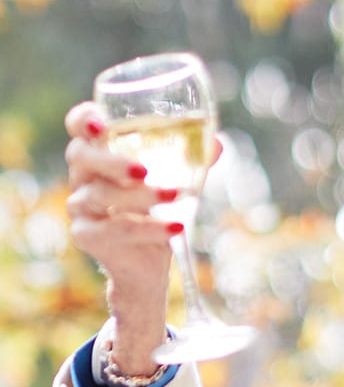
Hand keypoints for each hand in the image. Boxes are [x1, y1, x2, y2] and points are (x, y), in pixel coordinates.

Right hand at [64, 101, 220, 373]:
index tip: (103, 118)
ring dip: (139, 200)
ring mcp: (84, 214)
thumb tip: (220, 142)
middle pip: (83, 162)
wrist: (151, 268)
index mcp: (101, 158)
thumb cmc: (161, 214)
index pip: (81, 128)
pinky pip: (115, 234)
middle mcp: (84, 182)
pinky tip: (177, 228)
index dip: (87, 120)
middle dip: (112, 163)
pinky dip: (149, 231)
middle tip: (146, 170)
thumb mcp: (180, 184)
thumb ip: (194, 161)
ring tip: (174, 199)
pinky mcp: (94, 243)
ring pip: (98, 200)